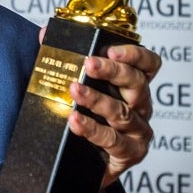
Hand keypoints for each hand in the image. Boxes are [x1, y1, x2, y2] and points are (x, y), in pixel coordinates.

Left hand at [67, 44, 161, 187]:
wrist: (82, 159)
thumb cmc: (86, 115)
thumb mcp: (77, 85)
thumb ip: (65, 58)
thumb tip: (46, 34)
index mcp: (132, 85)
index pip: (147, 64)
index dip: (135, 54)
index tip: (112, 49)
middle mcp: (140, 105)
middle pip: (137, 83)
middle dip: (112, 71)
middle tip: (89, 63)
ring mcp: (138, 130)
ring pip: (122, 112)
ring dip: (97, 99)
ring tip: (74, 90)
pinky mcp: (130, 152)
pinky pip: (113, 140)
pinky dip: (92, 129)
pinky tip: (75, 120)